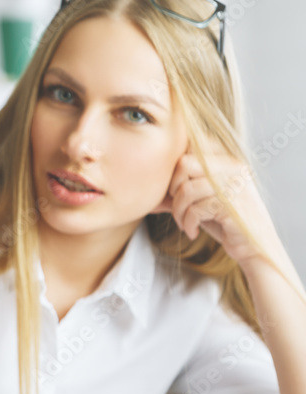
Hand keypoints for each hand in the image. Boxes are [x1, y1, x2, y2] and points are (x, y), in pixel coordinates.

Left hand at [153, 149, 277, 267]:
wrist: (252, 246)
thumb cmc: (222, 221)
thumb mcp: (198, 201)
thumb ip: (175, 192)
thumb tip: (141, 193)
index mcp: (225, 159)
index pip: (189, 147)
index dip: (174, 169)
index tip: (174, 190)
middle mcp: (232, 167)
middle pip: (183, 163)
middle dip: (172, 189)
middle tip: (178, 207)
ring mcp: (234, 184)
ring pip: (186, 189)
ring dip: (178, 211)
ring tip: (185, 222)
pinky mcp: (233, 204)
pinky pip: (196, 209)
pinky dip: (188, 223)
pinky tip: (193, 231)